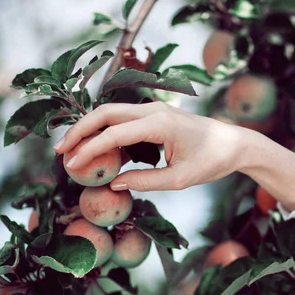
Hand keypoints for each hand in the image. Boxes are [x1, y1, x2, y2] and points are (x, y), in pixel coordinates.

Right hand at [54, 102, 253, 191]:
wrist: (234, 143)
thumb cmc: (211, 161)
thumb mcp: (180, 179)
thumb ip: (145, 181)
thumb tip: (113, 185)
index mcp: (159, 123)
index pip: (114, 134)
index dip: (89, 150)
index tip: (71, 165)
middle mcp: (153, 110)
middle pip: (105, 113)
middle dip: (79, 131)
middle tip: (60, 151)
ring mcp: (153, 109)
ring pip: (111, 113)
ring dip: (89, 128)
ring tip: (71, 149)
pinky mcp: (155, 114)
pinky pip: (123, 119)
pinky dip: (105, 130)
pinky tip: (96, 148)